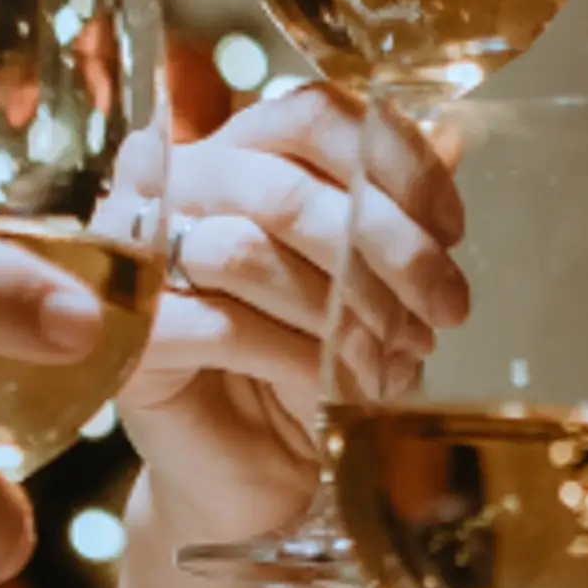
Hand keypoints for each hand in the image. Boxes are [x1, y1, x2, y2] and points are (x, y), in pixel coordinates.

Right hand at [121, 89, 466, 549]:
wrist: (254, 474)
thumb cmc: (308, 363)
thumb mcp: (366, 279)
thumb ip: (394, 206)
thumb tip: (454, 137)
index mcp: (243, 150)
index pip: (315, 113)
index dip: (395, 164)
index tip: (451, 233)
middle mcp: (184, 186)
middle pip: (286, 187)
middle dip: (388, 250)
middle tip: (446, 310)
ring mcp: (142, 258)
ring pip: (247, 253)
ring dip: (340, 313)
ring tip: (393, 360)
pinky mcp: (133, 335)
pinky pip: (220, 329)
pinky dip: (296, 360)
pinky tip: (337, 389)